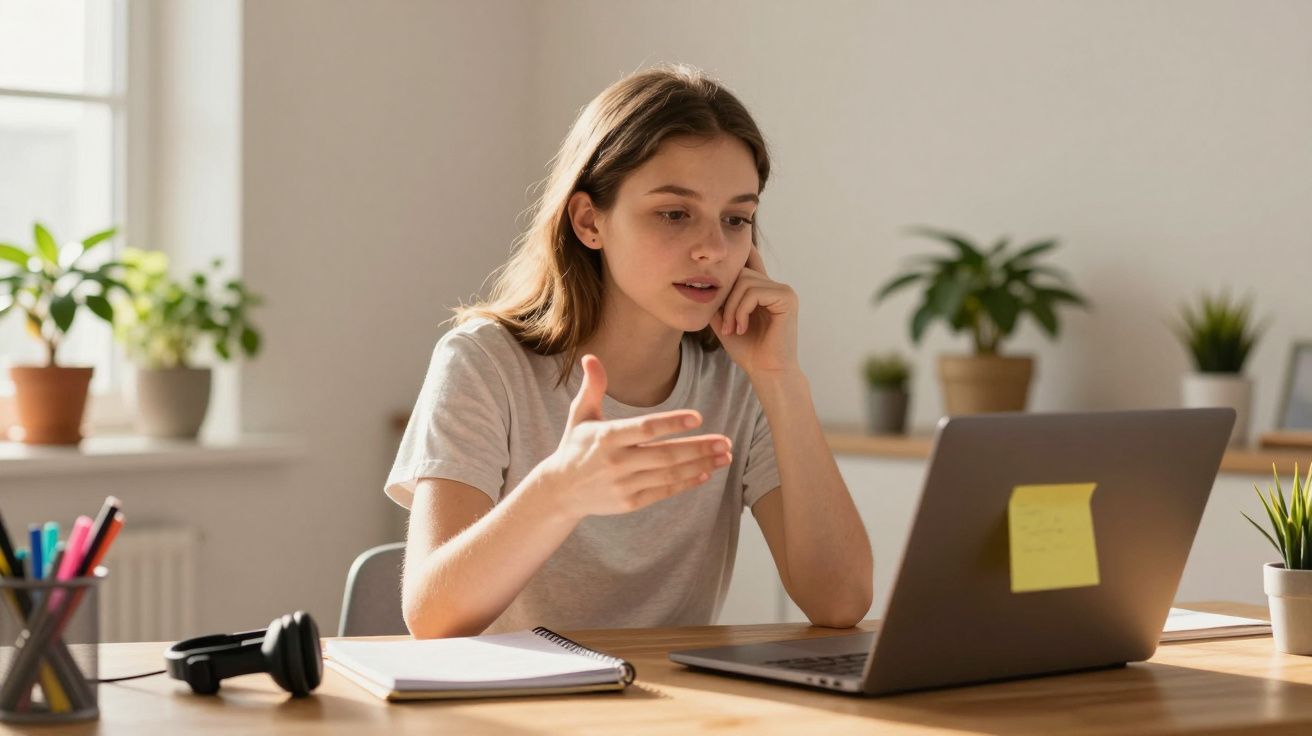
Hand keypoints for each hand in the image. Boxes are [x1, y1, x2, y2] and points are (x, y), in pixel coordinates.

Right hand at [539, 355, 731, 518]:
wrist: (560, 491)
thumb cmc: (575, 446)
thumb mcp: (580, 415)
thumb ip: (592, 387)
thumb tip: (591, 357)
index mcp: (606, 437)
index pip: (645, 429)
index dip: (672, 423)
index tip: (698, 418)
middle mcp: (617, 462)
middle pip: (665, 454)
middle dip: (698, 448)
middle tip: (725, 441)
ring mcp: (624, 484)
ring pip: (669, 475)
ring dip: (701, 465)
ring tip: (725, 456)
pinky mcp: (629, 503)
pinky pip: (663, 492)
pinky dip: (686, 483)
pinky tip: (706, 473)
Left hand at [711, 246, 799, 377]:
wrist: (766, 371)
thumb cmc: (747, 350)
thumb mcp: (724, 320)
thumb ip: (717, 299)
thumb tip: (701, 279)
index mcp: (762, 288)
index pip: (749, 259)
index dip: (739, 250)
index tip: (728, 240)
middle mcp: (774, 285)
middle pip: (740, 271)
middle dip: (726, 298)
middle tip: (725, 325)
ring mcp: (783, 290)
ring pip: (745, 281)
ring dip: (732, 308)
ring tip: (732, 329)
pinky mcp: (787, 297)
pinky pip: (754, 291)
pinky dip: (741, 310)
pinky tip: (741, 327)